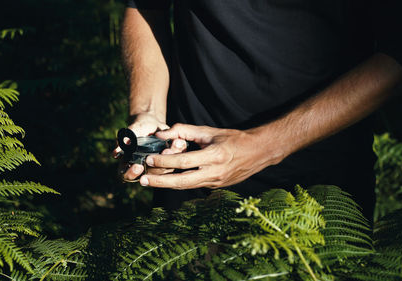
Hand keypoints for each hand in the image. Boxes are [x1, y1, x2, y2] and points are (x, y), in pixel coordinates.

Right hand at [113, 113, 186, 180]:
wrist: (152, 124)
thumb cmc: (138, 127)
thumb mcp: (132, 130)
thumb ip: (125, 140)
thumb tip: (116, 152)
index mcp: (129, 163)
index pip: (126, 176)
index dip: (131, 174)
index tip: (138, 166)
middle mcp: (143, 168)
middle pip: (149, 176)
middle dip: (157, 167)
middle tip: (163, 154)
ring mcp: (157, 167)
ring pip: (163, 171)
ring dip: (169, 159)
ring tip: (172, 146)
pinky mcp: (169, 162)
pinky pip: (174, 162)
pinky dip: (177, 152)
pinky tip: (178, 142)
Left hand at [139, 124, 283, 188]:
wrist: (259, 152)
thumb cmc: (233, 138)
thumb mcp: (209, 131)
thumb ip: (185, 130)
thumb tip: (162, 134)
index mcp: (214, 156)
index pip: (184, 162)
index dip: (165, 162)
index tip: (149, 159)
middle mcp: (215, 173)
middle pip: (182, 181)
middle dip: (160, 182)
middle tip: (142, 180)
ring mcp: (216, 182)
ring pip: (186, 186)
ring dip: (166, 185)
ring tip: (148, 182)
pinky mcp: (216, 187)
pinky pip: (194, 185)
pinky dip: (179, 183)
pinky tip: (165, 180)